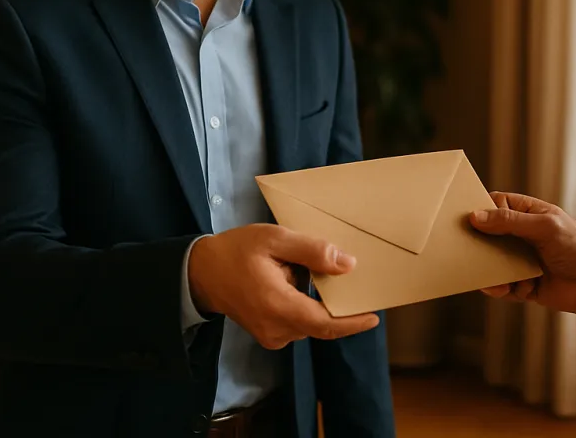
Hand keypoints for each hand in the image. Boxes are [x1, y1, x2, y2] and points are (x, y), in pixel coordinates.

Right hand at [187, 224, 378, 349]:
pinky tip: (303, 281)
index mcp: (278, 306)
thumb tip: (348, 265)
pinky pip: (298, 323)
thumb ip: (311, 251)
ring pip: (310, 323)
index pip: (325, 323)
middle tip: (354, 283)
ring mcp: (272, 335)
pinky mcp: (269, 335)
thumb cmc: (236, 251)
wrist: (201, 272)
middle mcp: (277, 329)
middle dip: (339, 306)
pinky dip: (307, 306)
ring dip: (320, 303)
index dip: (352, 323)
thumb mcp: (274, 240)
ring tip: (319, 273)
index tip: (374, 316)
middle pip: (321, 323)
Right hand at [470, 192, 575, 314]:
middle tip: (463, 249)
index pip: (493, 205)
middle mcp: (519, 236)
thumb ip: (510, 222)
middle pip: (486, 236)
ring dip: (487, 269)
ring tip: (488, 274)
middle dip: (476, 244)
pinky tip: (503, 288)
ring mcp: (520, 260)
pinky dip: (499, 288)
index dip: (478, 210)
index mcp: (526, 213)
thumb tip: (475, 217)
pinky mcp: (522, 285)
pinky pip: (501, 286)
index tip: (463, 219)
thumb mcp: (545, 227)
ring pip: (490, 263)